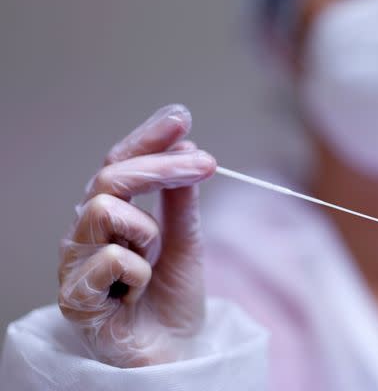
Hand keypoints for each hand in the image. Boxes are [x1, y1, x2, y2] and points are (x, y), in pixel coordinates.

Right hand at [57, 104, 216, 366]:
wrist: (173, 354)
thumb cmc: (172, 299)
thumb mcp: (187, 241)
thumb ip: (182, 200)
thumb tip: (189, 148)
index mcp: (111, 216)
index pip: (119, 163)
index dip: (147, 137)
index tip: (182, 117)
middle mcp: (87, 234)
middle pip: (111, 177)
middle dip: (162, 165)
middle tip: (209, 163)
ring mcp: (76, 264)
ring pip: (102, 209)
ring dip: (145, 230)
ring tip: (153, 259)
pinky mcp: (75, 298)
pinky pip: (108, 259)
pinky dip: (137, 272)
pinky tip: (138, 290)